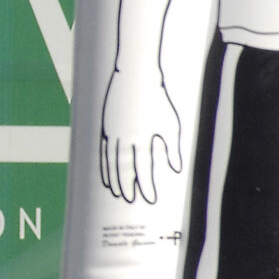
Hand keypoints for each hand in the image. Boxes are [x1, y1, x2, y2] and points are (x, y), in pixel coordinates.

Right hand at [96, 68, 184, 204]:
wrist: (136, 77)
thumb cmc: (158, 100)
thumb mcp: (170, 123)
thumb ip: (172, 148)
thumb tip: (176, 168)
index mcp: (141, 138)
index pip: (143, 169)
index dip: (146, 185)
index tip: (149, 199)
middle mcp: (123, 138)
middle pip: (124, 169)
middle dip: (128, 186)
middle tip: (130, 200)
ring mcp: (112, 133)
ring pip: (110, 162)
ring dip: (114, 179)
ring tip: (117, 193)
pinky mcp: (105, 127)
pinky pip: (102, 152)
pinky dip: (104, 166)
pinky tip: (106, 176)